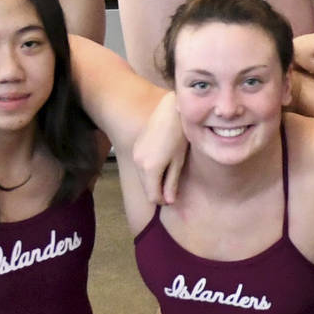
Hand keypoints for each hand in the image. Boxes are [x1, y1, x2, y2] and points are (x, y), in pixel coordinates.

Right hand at [133, 92, 189, 206]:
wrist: (169, 111)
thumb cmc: (178, 135)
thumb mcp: (178, 161)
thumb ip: (172, 183)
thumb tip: (169, 201)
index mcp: (150, 169)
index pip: (153, 196)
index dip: (163, 200)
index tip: (173, 197)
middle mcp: (138, 163)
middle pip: (146, 188)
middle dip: (158, 191)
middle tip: (173, 186)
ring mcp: (135, 155)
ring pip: (143, 178)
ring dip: (154, 181)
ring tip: (169, 173)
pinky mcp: (136, 148)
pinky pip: (141, 168)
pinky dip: (150, 172)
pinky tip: (162, 163)